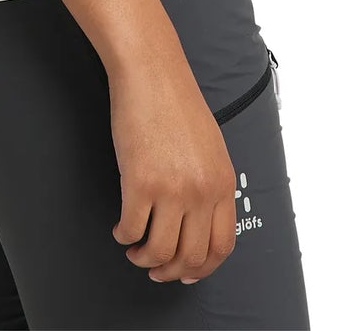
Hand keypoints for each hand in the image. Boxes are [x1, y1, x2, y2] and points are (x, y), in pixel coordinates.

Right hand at [107, 53, 237, 285]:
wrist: (151, 72)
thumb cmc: (175, 101)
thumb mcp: (209, 146)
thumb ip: (209, 182)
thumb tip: (197, 219)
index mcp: (222, 182)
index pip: (221, 246)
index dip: (202, 268)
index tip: (186, 272)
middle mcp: (202, 191)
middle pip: (191, 256)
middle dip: (170, 270)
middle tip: (155, 267)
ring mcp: (172, 190)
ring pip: (159, 252)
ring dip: (144, 258)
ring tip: (135, 248)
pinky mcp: (141, 183)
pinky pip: (131, 230)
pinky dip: (124, 235)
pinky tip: (121, 227)